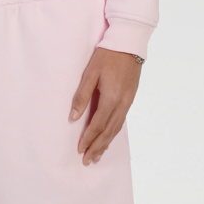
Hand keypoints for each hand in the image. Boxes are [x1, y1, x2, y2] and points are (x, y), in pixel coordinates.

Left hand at [69, 48, 141, 165]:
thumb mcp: (90, 73)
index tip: (80, 149)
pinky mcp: (131, 98)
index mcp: (111, 97)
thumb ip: (81, 95)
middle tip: (88, 160)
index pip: (98, 124)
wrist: (129, 43)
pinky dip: (114, 132)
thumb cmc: (107, 56)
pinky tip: (108, 137)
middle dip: (98, 147)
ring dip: (106, 143)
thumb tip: (73, 117)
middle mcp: (122, 103)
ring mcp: (129, 101)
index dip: (88, 138)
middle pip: (109, 131)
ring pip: (117, 128)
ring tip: (98, 155)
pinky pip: (122, 120)